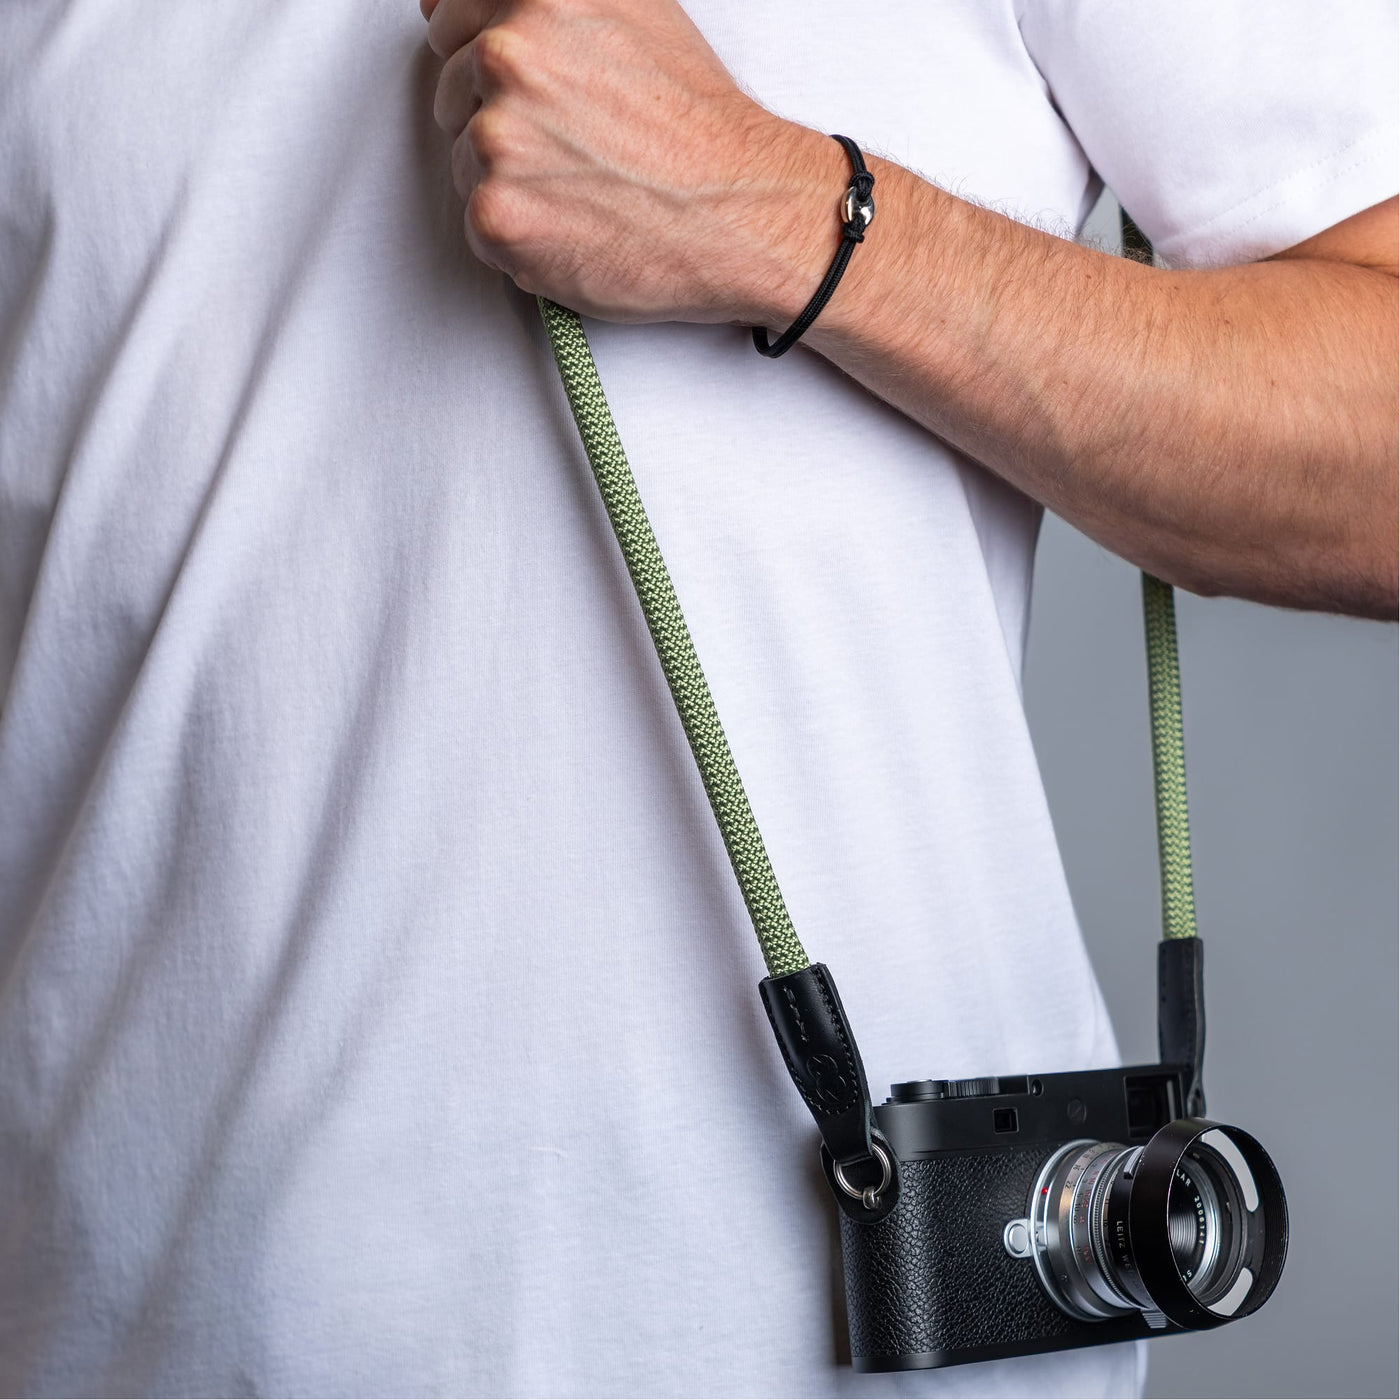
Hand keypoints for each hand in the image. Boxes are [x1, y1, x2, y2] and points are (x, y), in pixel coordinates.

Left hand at [421, 0, 837, 324]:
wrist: (740, 211)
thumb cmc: (697, 128)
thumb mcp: (635, 8)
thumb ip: (547, 4)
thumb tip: (461, 4)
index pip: (449, 18)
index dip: (480, 58)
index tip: (519, 91)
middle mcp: (509, 56)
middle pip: (452, 95)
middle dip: (502, 124)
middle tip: (575, 150)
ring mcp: (497, 137)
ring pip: (465, 164)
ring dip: (512, 183)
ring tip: (584, 188)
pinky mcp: (497, 213)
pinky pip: (478, 228)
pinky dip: (521, 238)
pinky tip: (576, 225)